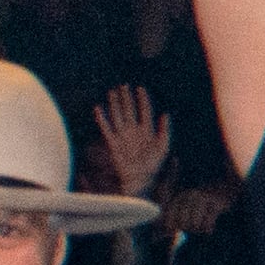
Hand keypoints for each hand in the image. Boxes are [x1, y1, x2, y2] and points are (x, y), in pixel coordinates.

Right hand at [88, 86, 172, 202]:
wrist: (141, 179)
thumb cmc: (153, 164)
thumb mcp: (163, 146)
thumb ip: (164, 130)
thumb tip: (166, 113)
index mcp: (147, 130)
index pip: (144, 111)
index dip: (143, 100)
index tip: (140, 88)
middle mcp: (134, 131)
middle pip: (129, 110)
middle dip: (126, 98)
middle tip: (123, 85)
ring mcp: (123, 136)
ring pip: (118, 116)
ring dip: (115, 104)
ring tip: (112, 92)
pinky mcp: (113, 143)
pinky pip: (106, 129)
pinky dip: (102, 119)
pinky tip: (99, 109)